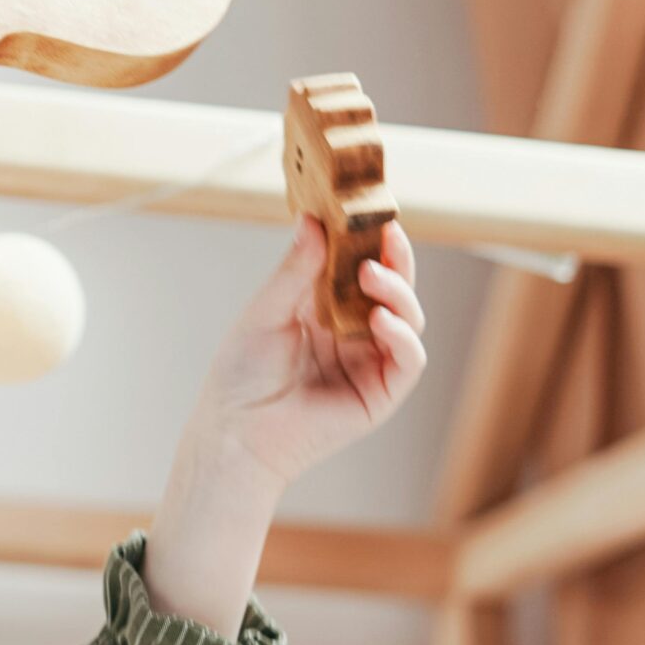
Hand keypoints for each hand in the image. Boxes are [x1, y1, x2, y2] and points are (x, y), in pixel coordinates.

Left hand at [140, 216, 426, 630]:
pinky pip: (408, 360)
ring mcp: (369, 363)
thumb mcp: (266, 311)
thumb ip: (295, 269)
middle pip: (392, 289)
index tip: (372, 214)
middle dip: (395, 260)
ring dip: (398, 293)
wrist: (236, 431)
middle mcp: (354, 333)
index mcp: (326, 309)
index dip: (371, 242)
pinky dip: (403, 336)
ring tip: (372, 275)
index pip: (360, 268)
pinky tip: (380, 320)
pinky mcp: (380, 394)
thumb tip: (312, 220)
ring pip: (407, 319)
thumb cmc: (242, 373)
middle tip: (387, 234)